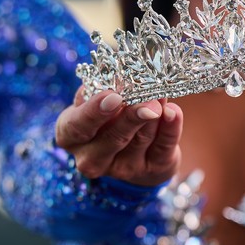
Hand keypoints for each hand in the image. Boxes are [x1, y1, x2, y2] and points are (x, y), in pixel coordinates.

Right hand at [55, 88, 181, 186]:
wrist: (134, 151)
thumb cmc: (107, 117)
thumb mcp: (96, 102)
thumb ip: (103, 89)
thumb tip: (120, 74)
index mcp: (70, 135)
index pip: (76, 127)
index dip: (94, 112)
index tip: (112, 96)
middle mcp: (91, 158)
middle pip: (112, 138)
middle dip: (131, 117)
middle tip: (146, 99)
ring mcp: (122, 169)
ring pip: (140, 140)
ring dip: (154, 115)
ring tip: (161, 94)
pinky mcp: (151, 171)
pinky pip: (162, 148)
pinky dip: (170, 128)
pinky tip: (173, 112)